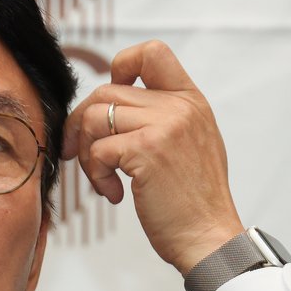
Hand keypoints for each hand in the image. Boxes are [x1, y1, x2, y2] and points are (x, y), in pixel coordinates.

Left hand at [61, 40, 243, 274]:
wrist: (208, 237)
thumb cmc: (192, 200)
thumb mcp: (190, 143)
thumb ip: (162, 117)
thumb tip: (111, 103)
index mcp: (191, 100)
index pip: (152, 52)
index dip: (119, 68)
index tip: (111, 103)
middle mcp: (180, 106)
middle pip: (107, 91)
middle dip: (83, 124)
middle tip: (82, 153)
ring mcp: (164, 126)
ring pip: (96, 118)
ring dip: (88, 153)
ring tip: (103, 179)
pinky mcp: (146, 150)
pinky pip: (99, 150)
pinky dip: (97, 175)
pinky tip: (115, 194)